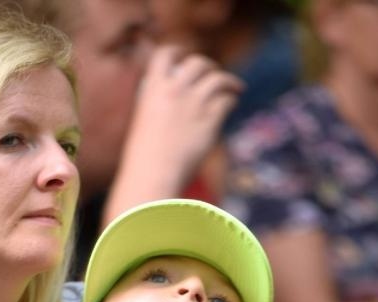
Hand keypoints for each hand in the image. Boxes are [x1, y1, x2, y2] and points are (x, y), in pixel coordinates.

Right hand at [124, 43, 242, 192]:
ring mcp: (194, 104)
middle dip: (208, 66)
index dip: (176, 51)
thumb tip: (174, 107)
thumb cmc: (143, 159)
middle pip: (198, 63)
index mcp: (153, 88)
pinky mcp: (210, 120)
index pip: (165, 54)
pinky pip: (226, 101)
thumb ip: (158, 108)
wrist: (152, 175)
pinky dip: (231, 100)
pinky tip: (232, 103)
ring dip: (229, 80)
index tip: (183, 56)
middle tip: (214, 73)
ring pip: (218, 79)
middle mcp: (175, 90)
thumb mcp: (143, 124)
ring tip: (235, 87)